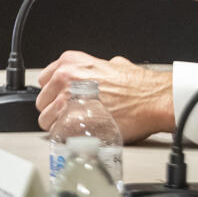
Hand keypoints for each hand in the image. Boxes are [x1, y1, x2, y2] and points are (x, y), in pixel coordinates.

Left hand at [36, 50, 174, 141]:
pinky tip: (84, 131)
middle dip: (56, 109)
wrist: (154, 100)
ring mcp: (67, 101)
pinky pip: (57, 133)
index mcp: (73, 62)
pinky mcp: (71, 122)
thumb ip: (96, 69)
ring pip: (46, 120)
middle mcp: (66, 78)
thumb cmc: (140, 86)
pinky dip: (67, 135)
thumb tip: (94, 74)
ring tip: (81, 123)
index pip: (45, 80)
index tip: (65, 97)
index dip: (56, 91)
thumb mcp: (116, 64)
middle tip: (75, 111)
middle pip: (43, 102)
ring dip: (60, 124)